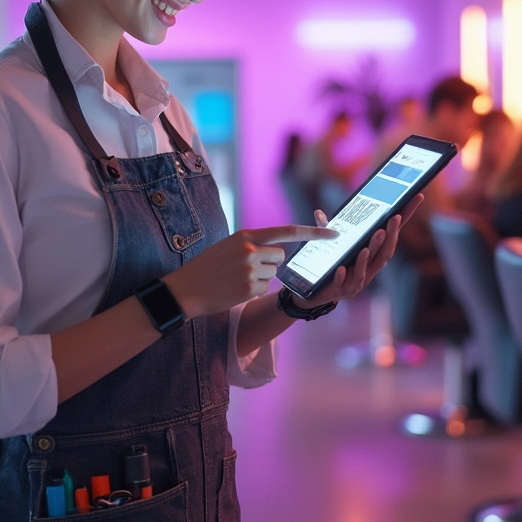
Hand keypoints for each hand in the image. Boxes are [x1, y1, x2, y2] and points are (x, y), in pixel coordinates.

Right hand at [163, 225, 337, 318]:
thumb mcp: (228, 245)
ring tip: (236, 278)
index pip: (287, 231)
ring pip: (273, 274)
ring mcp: (251, 270)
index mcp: (247, 235)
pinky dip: (252, 290)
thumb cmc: (208, 266)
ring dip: (260, 278)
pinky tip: (235, 289)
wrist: (187, 288)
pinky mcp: (250, 289)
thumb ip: (253, 244)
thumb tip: (277, 251)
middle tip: (246, 268)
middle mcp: (251, 250)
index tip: (334, 234)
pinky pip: (264, 289)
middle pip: (280, 256)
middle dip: (270, 263)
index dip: (314, 233)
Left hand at [297, 194, 424, 307]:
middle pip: (385, 253)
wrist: (314, 295)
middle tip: (393, 219)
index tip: (416, 198)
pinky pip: (345, 284)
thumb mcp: (329, 247)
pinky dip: (344, 276)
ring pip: (369, 268)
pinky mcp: (343, 292)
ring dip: (370, 255)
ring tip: (372, 240)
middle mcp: (369, 269)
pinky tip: (341, 269)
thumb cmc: (329, 268)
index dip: (402, 220)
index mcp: (371, 256)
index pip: (390, 236)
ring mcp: (358, 282)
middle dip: (391, 236)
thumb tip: (318, 212)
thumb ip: (326, 230)